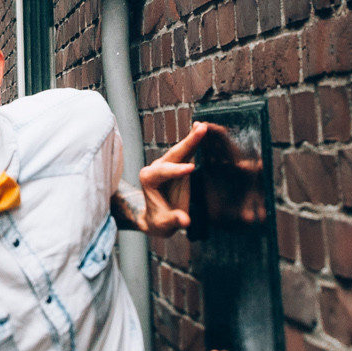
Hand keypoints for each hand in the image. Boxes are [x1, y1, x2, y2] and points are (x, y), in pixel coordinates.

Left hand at [137, 121, 210, 236]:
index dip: (177, 171)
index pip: (163, 172)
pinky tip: (202, 129)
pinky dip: (195, 142)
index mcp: (148, 179)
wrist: (156, 218)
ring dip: (192, 138)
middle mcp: (155, 167)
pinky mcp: (176, 164)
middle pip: (172, 154)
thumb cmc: (158, 221)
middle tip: (200, 132)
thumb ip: (173, 220)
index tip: (191, 169)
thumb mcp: (163, 224)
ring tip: (203, 126)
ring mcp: (166, 164)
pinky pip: (187, 152)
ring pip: (180, 150)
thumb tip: (185, 221)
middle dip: (187, 144)